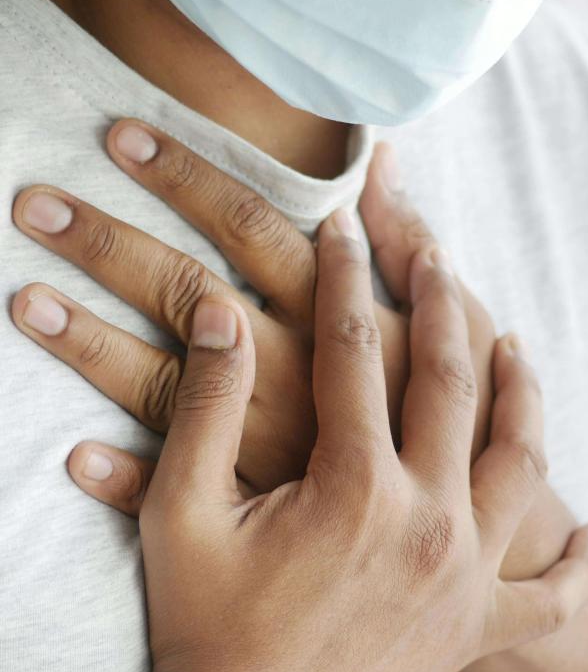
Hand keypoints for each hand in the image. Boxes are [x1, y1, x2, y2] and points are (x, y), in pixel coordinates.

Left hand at [10, 122, 492, 497]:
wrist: (460, 531)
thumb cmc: (456, 417)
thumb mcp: (452, 323)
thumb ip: (411, 244)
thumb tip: (382, 165)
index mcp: (335, 319)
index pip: (251, 228)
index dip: (187, 179)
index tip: (124, 140)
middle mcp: (290, 372)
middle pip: (186, 293)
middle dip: (109, 243)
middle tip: (36, 205)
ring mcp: (263, 443)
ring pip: (161, 386)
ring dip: (91, 343)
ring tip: (28, 301)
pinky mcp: (254, 506)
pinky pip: (180, 493)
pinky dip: (126, 477)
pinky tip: (80, 459)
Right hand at [87, 213, 587, 671]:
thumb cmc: (203, 627)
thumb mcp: (182, 510)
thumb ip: (209, 405)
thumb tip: (221, 312)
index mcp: (354, 487)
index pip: (354, 351)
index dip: (345, 279)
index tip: (343, 227)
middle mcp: (427, 523)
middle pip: (450, 386)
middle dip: (439, 307)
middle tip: (433, 254)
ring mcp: (462, 579)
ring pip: (518, 464)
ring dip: (521, 395)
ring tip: (515, 341)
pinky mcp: (472, 631)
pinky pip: (551, 597)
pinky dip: (580, 564)